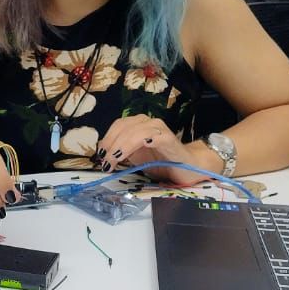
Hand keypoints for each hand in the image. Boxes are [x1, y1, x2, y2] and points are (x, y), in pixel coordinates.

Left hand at [96, 114, 211, 186]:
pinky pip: (150, 137)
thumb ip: (122, 152)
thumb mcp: (136, 158)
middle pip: (124, 126)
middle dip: (110, 144)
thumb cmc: (162, 162)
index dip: (107, 138)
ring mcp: (159, 129)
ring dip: (120, 146)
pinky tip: (130, 154)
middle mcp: (148, 122)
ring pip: (134, 131)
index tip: (100, 155)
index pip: (118, 125)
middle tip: (105, 161)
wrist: (188, 167)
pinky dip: (138, 144)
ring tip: (113, 161)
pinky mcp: (168, 138)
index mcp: (139, 124)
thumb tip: (103, 152)